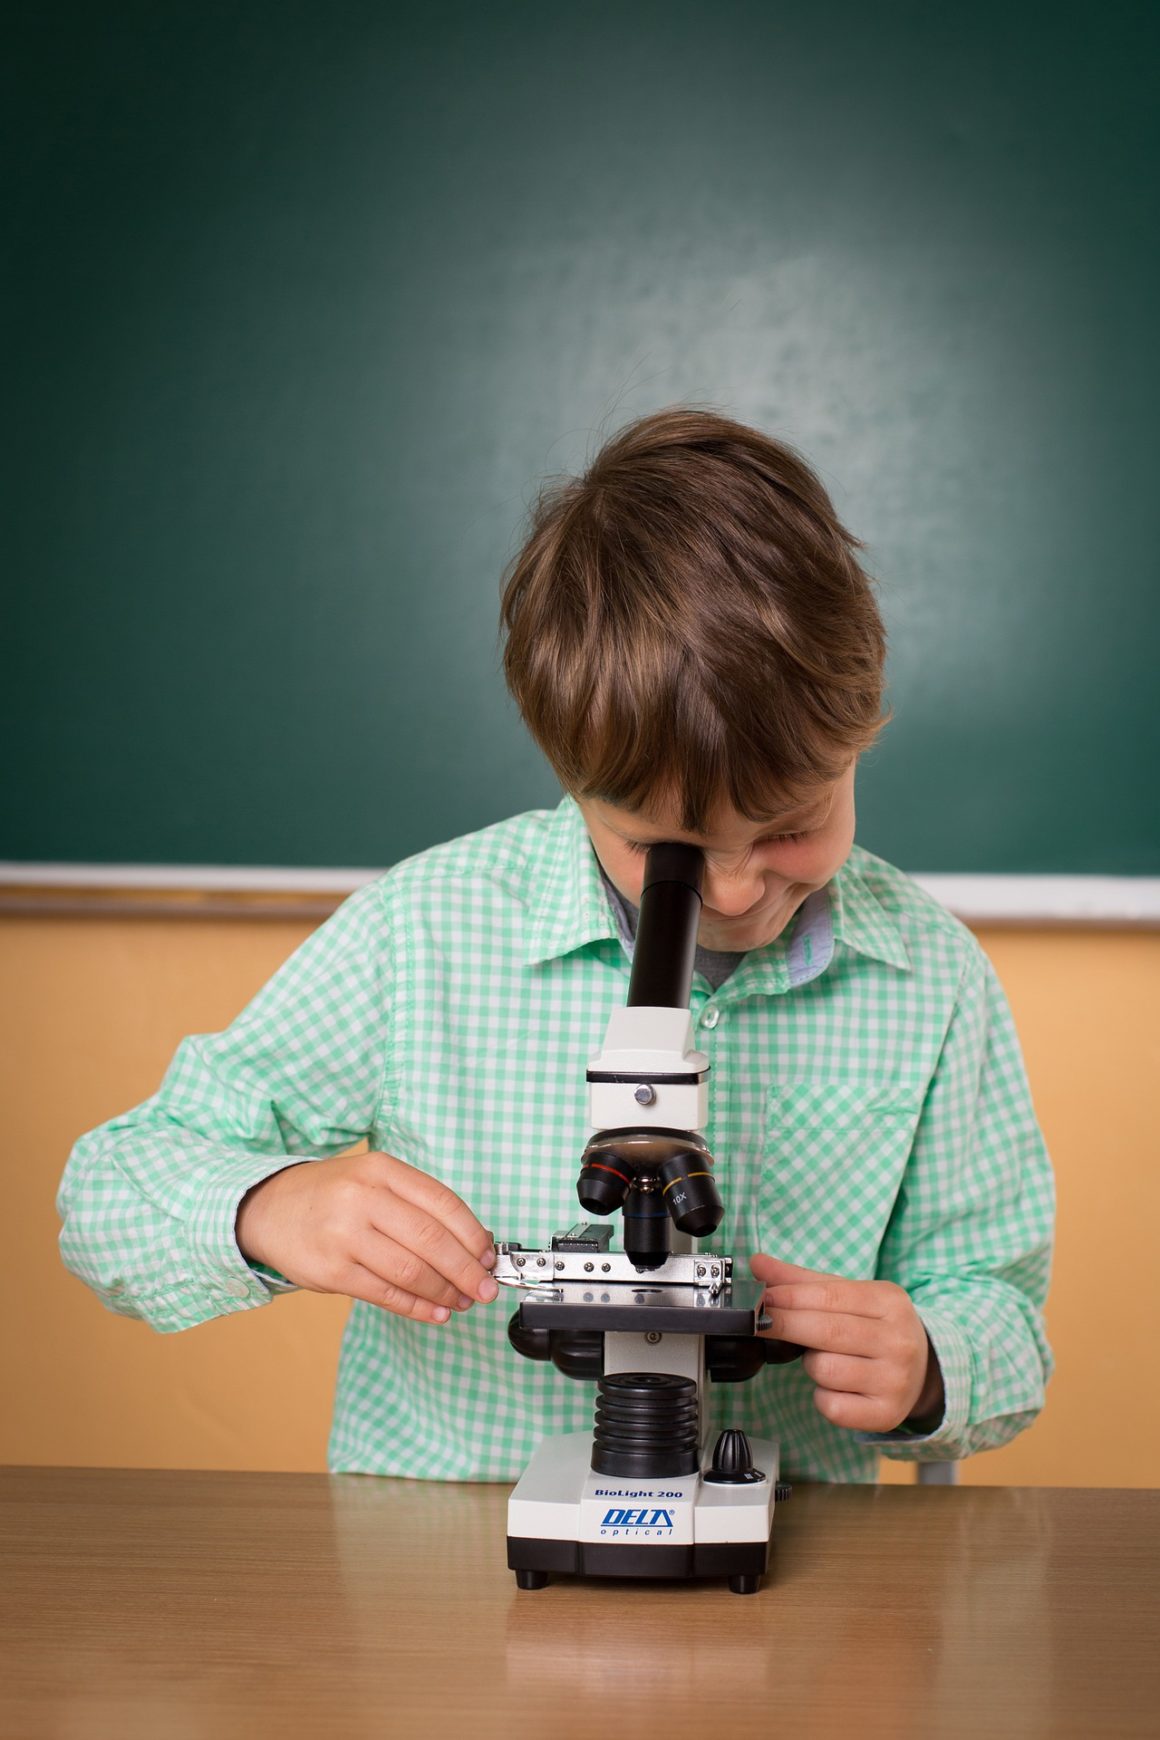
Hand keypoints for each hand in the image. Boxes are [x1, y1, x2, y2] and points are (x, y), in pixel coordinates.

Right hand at [235, 1150, 497, 1325]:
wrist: (268, 1209)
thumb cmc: (332, 1196)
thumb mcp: (373, 1180)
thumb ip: (417, 1205)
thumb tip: (472, 1244)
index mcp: (381, 1171)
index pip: (443, 1203)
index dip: (473, 1235)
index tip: (489, 1257)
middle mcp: (363, 1199)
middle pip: (431, 1240)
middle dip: (467, 1270)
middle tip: (486, 1288)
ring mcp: (344, 1236)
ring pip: (411, 1271)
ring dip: (445, 1292)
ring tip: (461, 1302)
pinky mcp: (331, 1272)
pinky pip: (386, 1294)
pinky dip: (417, 1307)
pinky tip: (435, 1312)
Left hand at [750, 1254, 943, 1432]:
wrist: (923, 1371)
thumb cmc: (875, 1327)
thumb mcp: (849, 1296)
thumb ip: (802, 1281)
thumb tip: (757, 1263)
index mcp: (890, 1302)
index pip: (830, 1296)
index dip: (789, 1297)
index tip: (761, 1298)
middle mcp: (898, 1341)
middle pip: (826, 1331)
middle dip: (785, 1325)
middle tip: (759, 1323)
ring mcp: (895, 1380)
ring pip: (825, 1369)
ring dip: (811, 1364)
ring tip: (824, 1358)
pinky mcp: (886, 1414)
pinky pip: (832, 1406)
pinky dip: (822, 1397)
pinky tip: (835, 1387)